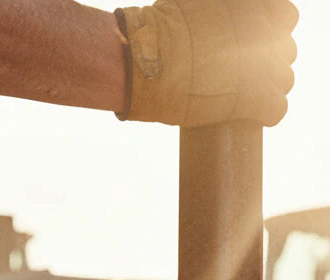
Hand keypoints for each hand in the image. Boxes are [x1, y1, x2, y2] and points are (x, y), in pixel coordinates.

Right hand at [115, 0, 297, 125]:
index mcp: (256, 4)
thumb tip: (206, 18)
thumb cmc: (159, 32)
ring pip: (284, 80)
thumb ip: (211, 9)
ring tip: (242, 98)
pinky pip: (276, 108)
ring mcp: (266, 63)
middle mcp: (268, 30)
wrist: (146, 61)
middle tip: (238, 74)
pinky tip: (252, 116)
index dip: (267, 33)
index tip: (247, 45)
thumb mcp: (192, 3)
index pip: (284, 18)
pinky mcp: (257, 97)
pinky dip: (267, 113)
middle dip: (266, 62)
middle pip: (285, 50)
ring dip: (267, 88)